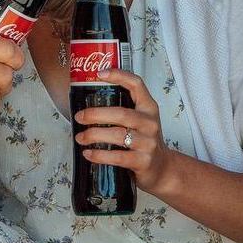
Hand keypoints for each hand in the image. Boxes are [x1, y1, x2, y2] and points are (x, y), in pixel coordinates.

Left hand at [73, 69, 174, 193]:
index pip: (136, 84)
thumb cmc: (144, 140)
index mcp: (148, 107)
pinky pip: (117, 157)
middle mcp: (150, 123)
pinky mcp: (143, 161)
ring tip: (80, 137)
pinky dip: (99, 155)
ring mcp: (148, 143)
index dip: (118, 76)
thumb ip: (122, 108)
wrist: (162, 168)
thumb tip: (86, 101)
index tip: (99, 73)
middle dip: (95, 114)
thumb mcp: (139, 120)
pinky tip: (88, 153)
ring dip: (93, 135)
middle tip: (79, 117)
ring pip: (117, 135)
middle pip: (120, 113)